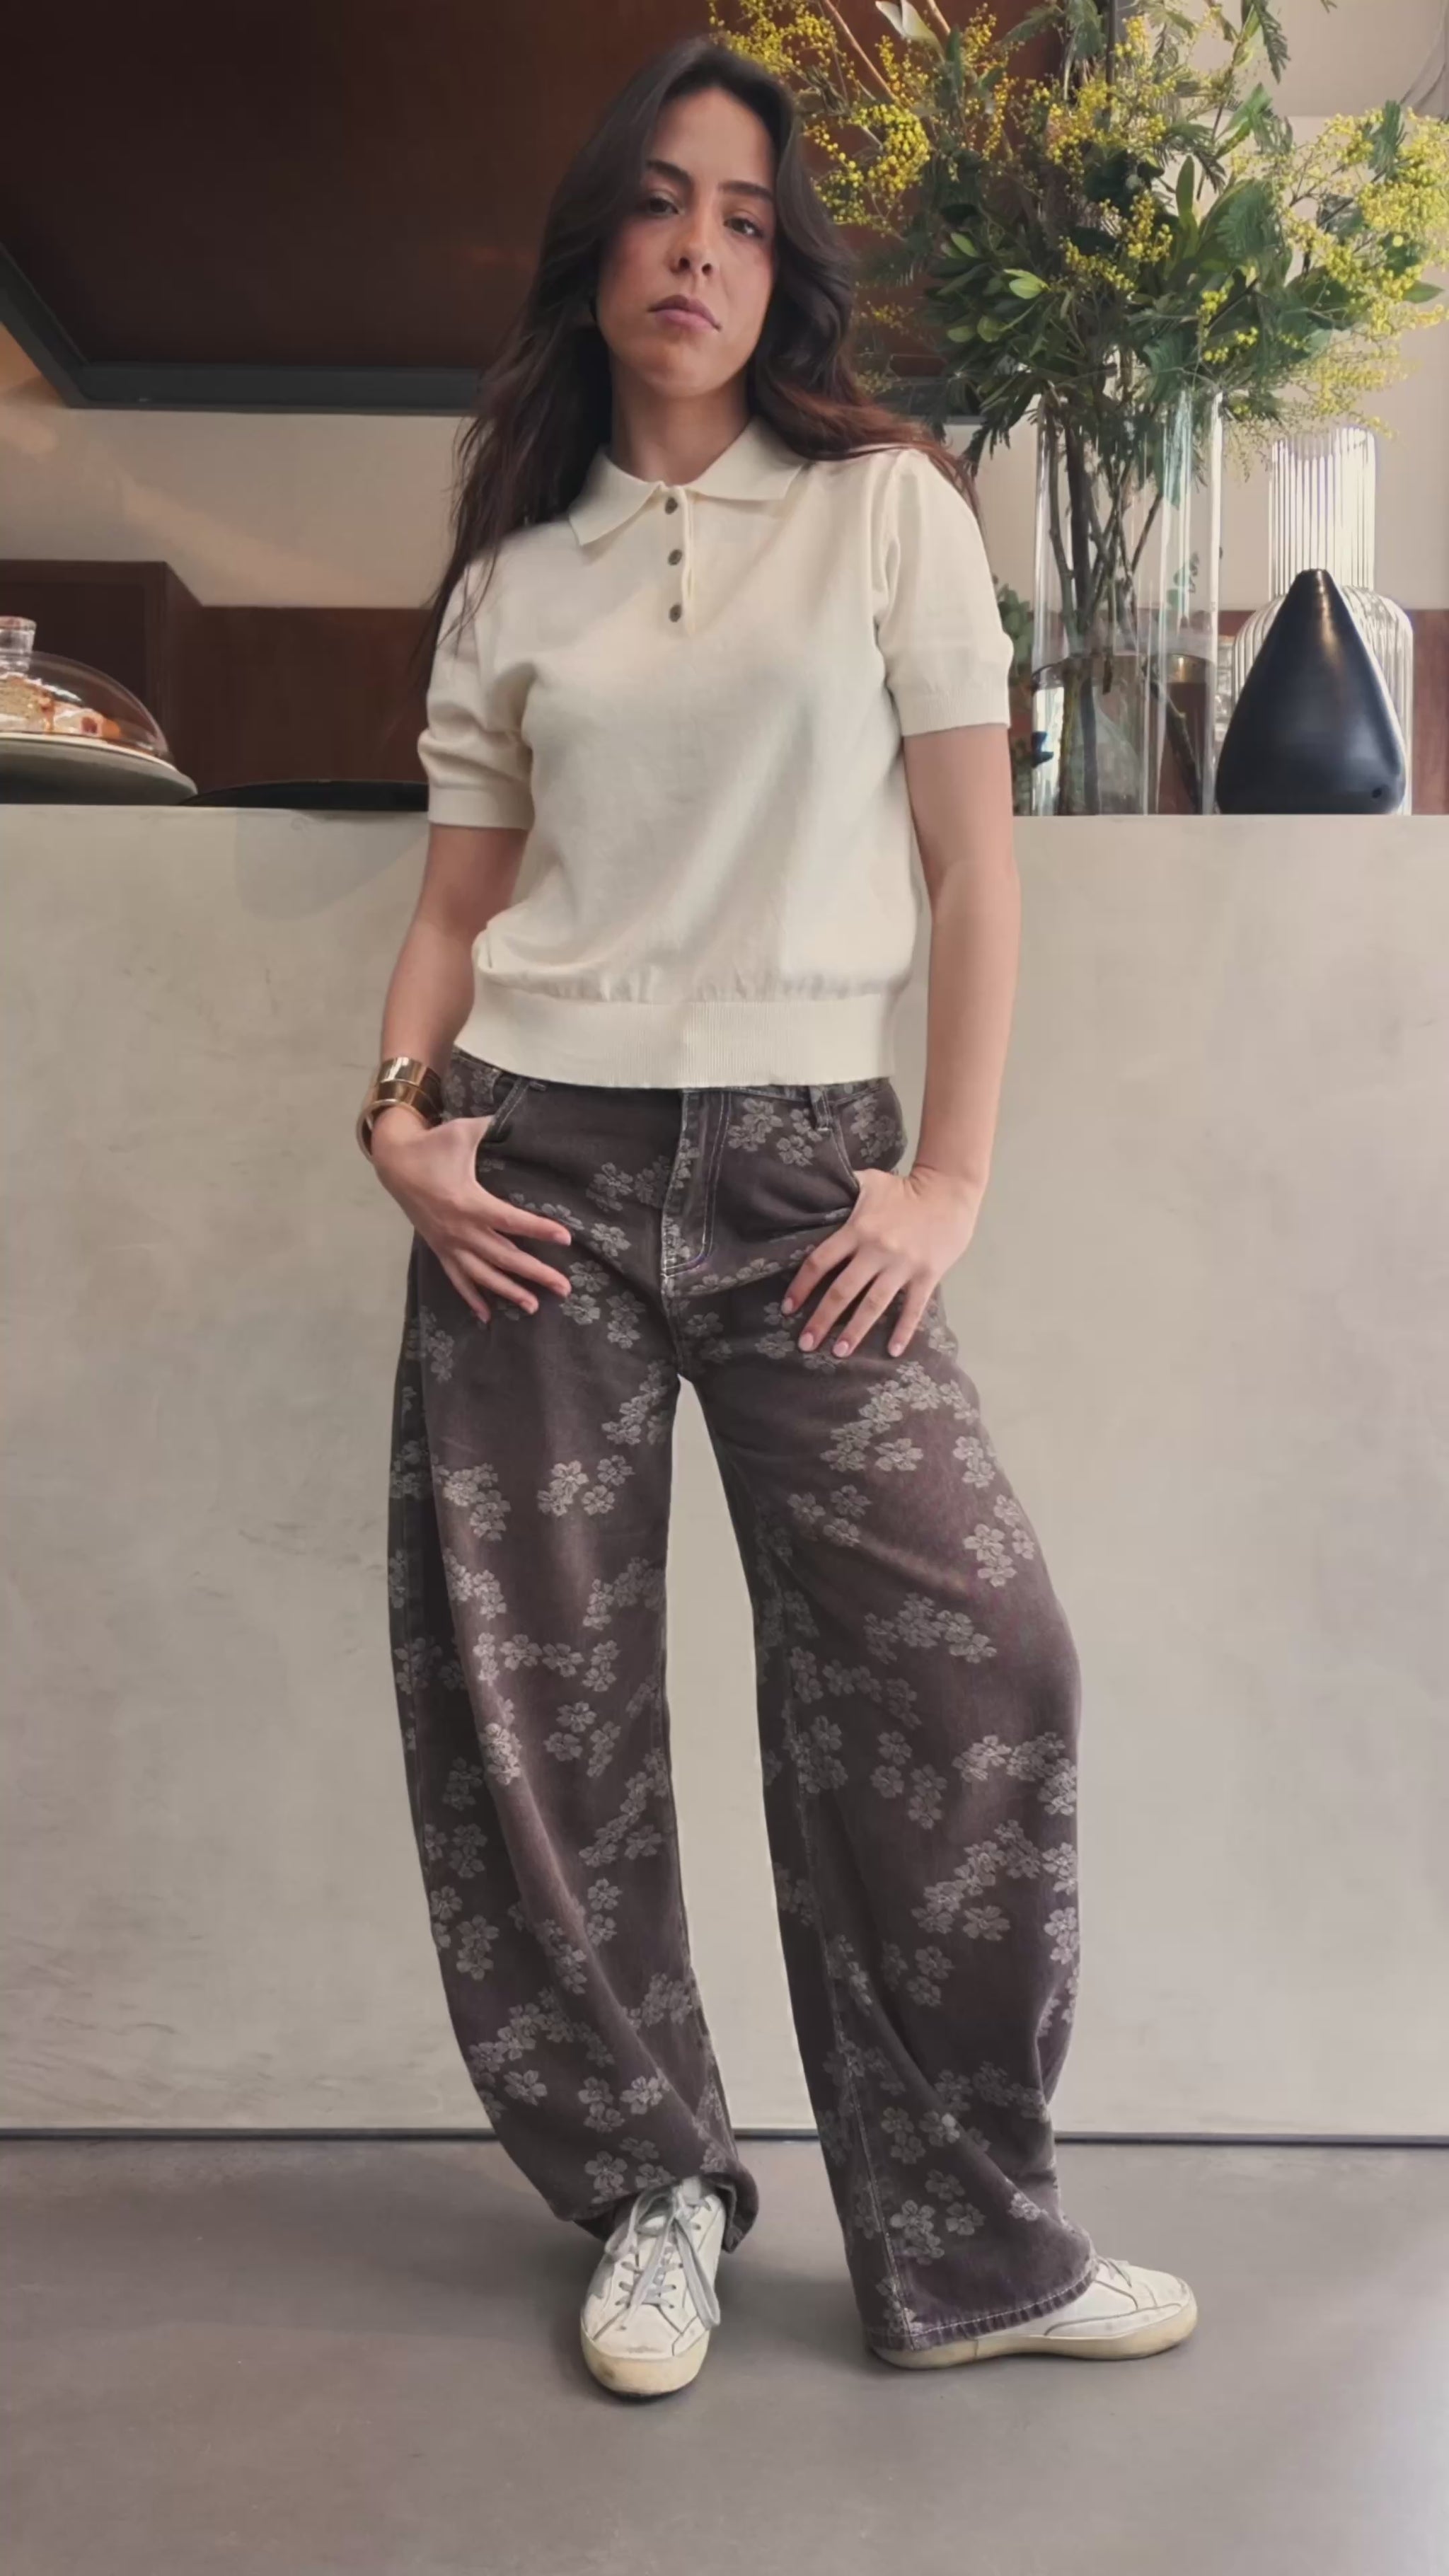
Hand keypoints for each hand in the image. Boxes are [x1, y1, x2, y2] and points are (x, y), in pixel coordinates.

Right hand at [370, 1106, 571, 1324]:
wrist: (393, 1162)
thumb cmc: (432, 1145)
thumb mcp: (463, 1132)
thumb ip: (492, 1126)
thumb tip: (519, 1115)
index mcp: (469, 1202)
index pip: (511, 1220)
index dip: (539, 1229)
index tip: (565, 1238)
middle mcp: (460, 1229)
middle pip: (504, 1256)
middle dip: (535, 1273)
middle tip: (564, 1288)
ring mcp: (449, 1243)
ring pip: (482, 1274)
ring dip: (509, 1291)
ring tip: (533, 1306)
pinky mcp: (439, 1248)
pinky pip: (457, 1278)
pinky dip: (472, 1297)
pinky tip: (487, 1316)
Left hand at [780, 1162, 982, 1358]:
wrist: (949, 1191)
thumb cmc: (903, 1188)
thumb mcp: (867, 1182)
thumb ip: (840, 1192)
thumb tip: (809, 1195)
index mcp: (857, 1229)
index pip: (820, 1262)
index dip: (801, 1287)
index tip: (788, 1308)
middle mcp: (877, 1250)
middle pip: (842, 1291)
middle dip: (821, 1320)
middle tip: (805, 1343)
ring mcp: (903, 1265)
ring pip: (873, 1304)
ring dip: (855, 1331)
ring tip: (838, 1353)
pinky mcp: (927, 1274)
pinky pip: (913, 1308)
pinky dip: (903, 1331)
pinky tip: (892, 1351)